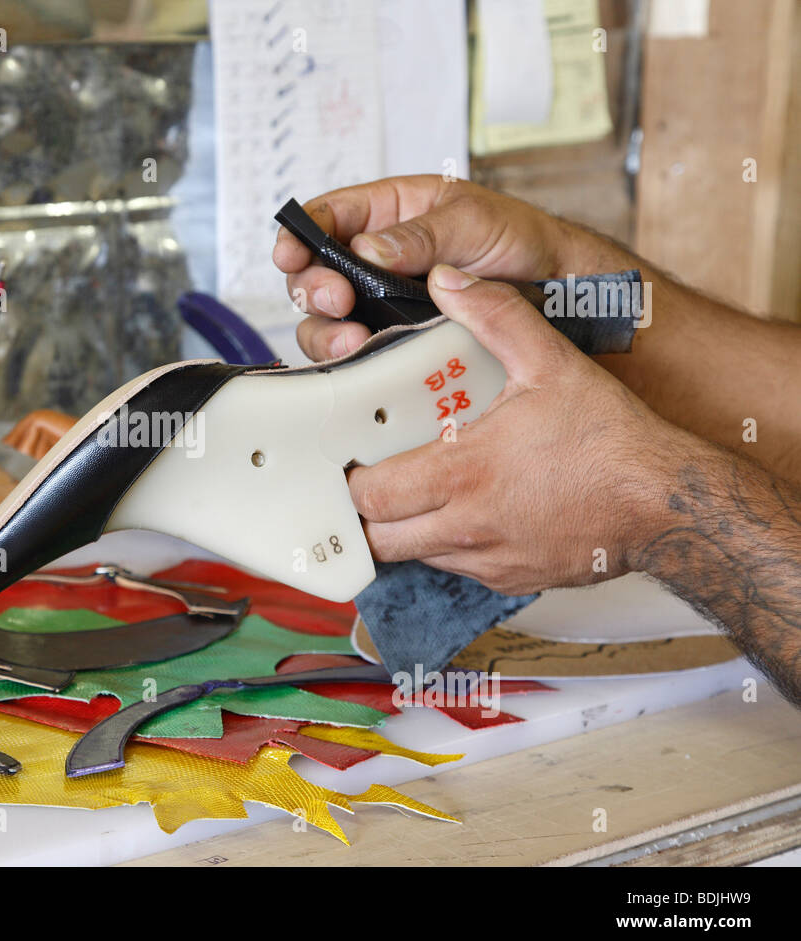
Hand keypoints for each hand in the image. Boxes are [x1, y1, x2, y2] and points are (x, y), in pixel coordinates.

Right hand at [271, 176, 636, 359]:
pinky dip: (348, 358)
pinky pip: (354, 352)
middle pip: (313, 273)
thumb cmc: (524, 242)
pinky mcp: (394, 343)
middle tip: (336, 300)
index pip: (327, 217)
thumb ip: (419, 234)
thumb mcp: (474, 221)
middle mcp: (376, 259)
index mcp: (390, 213)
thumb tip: (366, 249)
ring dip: (325, 330)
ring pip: (325, 320)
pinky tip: (360, 359)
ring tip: (350, 340)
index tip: (292, 252)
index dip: (300, 234)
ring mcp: (382, 304)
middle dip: (312, 288)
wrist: (563, 296)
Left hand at [349, 264, 687, 594]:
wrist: (666, 502)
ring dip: (405, 531)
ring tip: (414, 495)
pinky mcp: (511, 581)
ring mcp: (489, 561)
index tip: (354, 460)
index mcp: (464, 474)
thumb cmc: (611, 440)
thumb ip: (494, 316)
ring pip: (415, 557)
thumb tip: (446, 281)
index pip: (370, 497)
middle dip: (366, 515)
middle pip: (379, 540)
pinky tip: (465, 512)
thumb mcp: (550, 362)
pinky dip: (447, 546)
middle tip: (372, 483)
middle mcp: (468, 527)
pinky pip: (456, 569)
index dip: (352, 482)